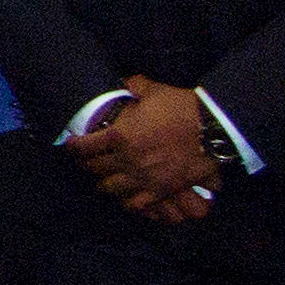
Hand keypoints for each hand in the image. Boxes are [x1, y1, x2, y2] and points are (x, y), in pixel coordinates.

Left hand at [63, 76, 223, 217]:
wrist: (212, 129)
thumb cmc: (183, 108)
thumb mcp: (155, 90)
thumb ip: (136, 86)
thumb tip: (127, 81)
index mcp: (119, 135)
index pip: (84, 147)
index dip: (74, 147)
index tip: (71, 145)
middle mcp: (126, 159)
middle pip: (94, 168)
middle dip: (86, 164)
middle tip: (86, 161)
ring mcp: (141, 177)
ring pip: (109, 188)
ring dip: (103, 182)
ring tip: (103, 178)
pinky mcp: (159, 191)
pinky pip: (134, 203)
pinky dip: (126, 201)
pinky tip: (124, 196)